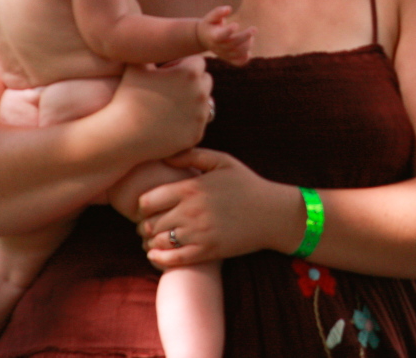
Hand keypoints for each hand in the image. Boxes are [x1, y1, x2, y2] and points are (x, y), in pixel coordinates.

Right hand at [106, 56, 213, 163]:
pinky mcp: (197, 134)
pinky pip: (198, 122)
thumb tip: (156, 36)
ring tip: (169, 105)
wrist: (121, 134)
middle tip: (169, 89)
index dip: (181, 66)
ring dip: (192, 101)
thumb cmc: (126, 96)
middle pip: (205, 81)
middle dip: (191, 82)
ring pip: (204, 102)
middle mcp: (201, 93)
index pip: (198, 62)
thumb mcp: (137, 65)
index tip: (167, 73)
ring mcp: (200, 116)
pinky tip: (170, 121)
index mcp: (190, 73)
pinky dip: (188, 121)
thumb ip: (152, 48)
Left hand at [136, 148, 299, 269]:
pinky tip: (156, 255)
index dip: (142, 206)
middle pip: (149, 223)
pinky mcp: (207, 251)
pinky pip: (173, 260)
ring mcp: (199, 233)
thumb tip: (165, 156)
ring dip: (151, 242)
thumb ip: (192, 155)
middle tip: (148, 225)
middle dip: (145, 225)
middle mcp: (191, 211)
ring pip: (158, 243)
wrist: (273, 213)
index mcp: (191, 188)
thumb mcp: (222, 161)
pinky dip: (159, 259)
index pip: (147, 201)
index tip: (148, 208)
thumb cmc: (247, 184)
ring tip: (154, 239)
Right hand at [197, 6, 255, 66]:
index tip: (236, 24)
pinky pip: (238, 62)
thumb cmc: (209, 24)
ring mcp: (223, 54)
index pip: (221, 36)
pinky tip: (248, 52)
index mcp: (213, 36)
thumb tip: (228, 9)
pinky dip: (244, 59)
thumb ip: (218, 12)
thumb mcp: (210, 17)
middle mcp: (218, 47)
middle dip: (245, 37)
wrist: (202, 38)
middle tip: (254, 29)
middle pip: (232, 44)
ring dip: (247, 45)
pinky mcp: (228, 58)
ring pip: (237, 53)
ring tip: (251, 36)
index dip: (228, 31)